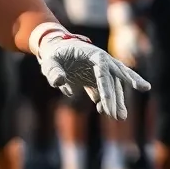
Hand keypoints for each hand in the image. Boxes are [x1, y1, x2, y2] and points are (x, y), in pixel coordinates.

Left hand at [31, 25, 149, 119]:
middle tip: (117, 116)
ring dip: (117, 101)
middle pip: (112, 80)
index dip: (106, 84)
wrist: (57, 50)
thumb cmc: (54, 55)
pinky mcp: (97, 79)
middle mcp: (102, 62)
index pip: (103, 69)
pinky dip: (107, 100)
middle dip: (114, 98)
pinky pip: (105, 91)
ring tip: (120, 117)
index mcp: (93, 54)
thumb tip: (59, 82)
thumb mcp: (49, 61)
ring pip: (114, 86)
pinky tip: (104, 111)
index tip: (105, 99)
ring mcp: (101, 71)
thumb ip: (53, 71)